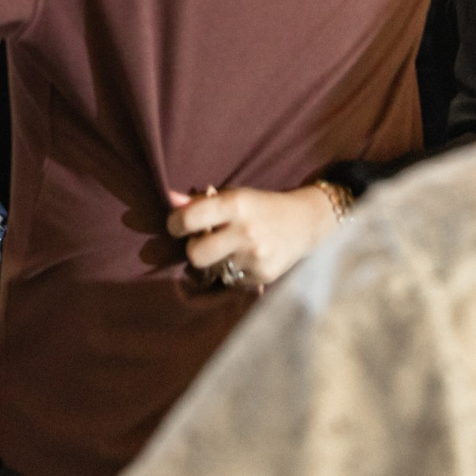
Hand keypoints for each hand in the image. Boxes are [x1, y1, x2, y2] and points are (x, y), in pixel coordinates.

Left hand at [165, 184, 338, 291]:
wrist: (305, 222)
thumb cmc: (261, 206)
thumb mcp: (235, 195)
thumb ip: (201, 201)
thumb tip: (170, 198)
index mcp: (235, 204)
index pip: (189, 219)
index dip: (175, 224)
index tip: (178, 225)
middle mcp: (245, 231)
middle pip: (196, 255)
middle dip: (193, 250)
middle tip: (202, 242)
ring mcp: (255, 257)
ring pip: (213, 269)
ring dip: (216, 261)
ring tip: (232, 248)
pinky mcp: (263, 276)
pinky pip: (232, 280)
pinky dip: (234, 271)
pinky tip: (248, 257)